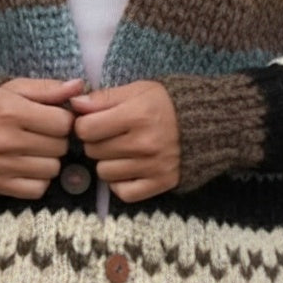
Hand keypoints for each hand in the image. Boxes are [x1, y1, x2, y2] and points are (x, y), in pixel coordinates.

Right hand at [0, 78, 83, 198]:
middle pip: (60, 147)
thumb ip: (49, 88)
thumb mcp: (18, 89)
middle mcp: (4, 141)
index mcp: (10, 112)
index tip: (52, 118)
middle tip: (41, 134)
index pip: (63, 123)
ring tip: (33, 149)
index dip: (63, 119)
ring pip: (52, 169)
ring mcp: (0, 166)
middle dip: (56, 139)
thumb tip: (79, 86)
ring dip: (49, 160)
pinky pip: (38, 189)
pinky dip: (38, 179)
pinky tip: (27, 165)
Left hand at [70, 81, 179, 202]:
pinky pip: (123, 192)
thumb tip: (75, 105)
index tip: (93, 121)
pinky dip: (121, 183)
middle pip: (93, 151)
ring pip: (104, 173)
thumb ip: (104, 97)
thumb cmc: (167, 103)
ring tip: (121, 150)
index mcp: (138, 115)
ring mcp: (153, 166)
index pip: (86, 129)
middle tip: (111, 134)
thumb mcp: (138, 90)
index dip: (84, 124)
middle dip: (96, 142)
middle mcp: (145, 143)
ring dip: (107, 162)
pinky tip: (128, 168)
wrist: (208, 122)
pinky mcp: (161, 184)